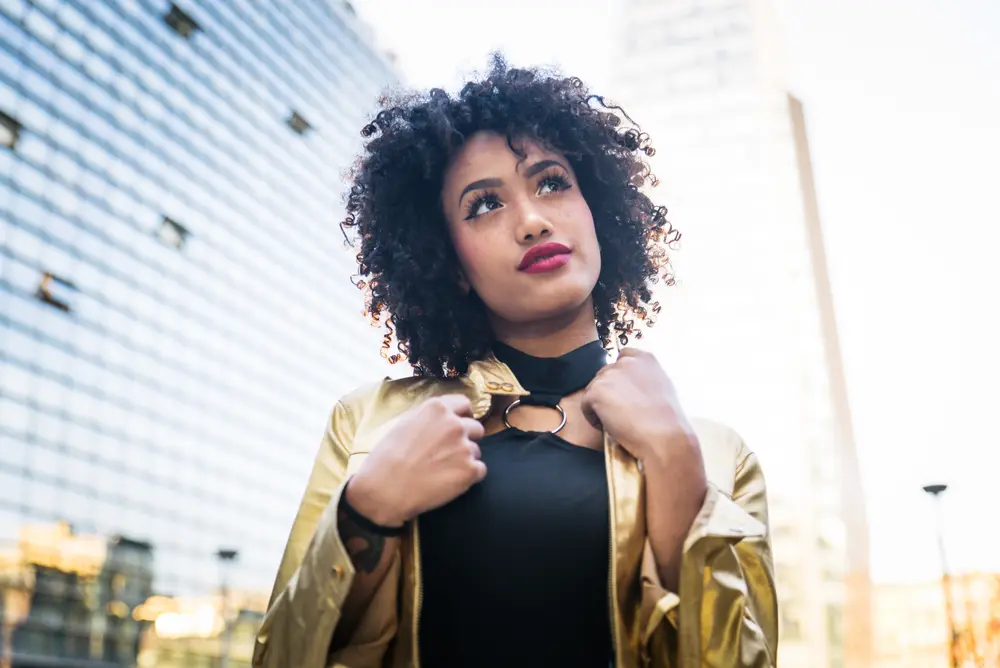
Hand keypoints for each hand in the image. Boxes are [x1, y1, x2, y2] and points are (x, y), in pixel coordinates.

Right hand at [346, 394, 485, 526]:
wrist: (385, 489)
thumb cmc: (387, 458)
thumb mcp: (404, 424)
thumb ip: (428, 417)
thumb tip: (442, 419)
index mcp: (437, 409)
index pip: (464, 404)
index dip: (463, 416)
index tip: (459, 426)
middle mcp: (454, 424)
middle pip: (475, 428)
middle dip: (466, 439)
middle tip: (449, 453)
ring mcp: (464, 447)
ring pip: (476, 451)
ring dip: (465, 459)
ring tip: (442, 471)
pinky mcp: (470, 470)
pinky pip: (480, 470)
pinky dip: (469, 477)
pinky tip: (449, 482)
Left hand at [581, 347, 701, 469]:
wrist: (664, 437)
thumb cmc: (668, 420)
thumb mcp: (663, 387)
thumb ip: (645, 379)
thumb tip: (632, 386)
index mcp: (645, 359)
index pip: (623, 357)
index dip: (620, 376)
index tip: (623, 391)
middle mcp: (626, 362)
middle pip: (606, 374)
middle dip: (609, 391)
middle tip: (620, 411)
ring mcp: (610, 375)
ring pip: (594, 389)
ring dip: (600, 404)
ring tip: (616, 421)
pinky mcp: (596, 391)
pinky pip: (586, 405)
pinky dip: (593, 417)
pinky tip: (608, 426)